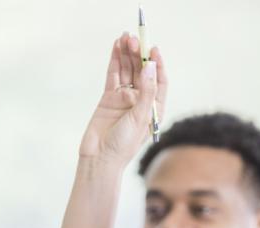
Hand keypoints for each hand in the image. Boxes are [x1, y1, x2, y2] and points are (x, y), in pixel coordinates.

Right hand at [79, 33, 167, 164]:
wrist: (100, 157)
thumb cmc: (124, 144)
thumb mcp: (140, 118)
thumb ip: (146, 92)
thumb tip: (151, 67)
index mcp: (154, 108)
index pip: (159, 82)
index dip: (158, 65)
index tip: (154, 49)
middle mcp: (141, 101)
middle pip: (142, 72)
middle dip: (140, 55)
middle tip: (135, 39)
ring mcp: (124, 98)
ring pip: (127, 71)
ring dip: (127, 54)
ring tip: (125, 37)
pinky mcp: (109, 97)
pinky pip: (114, 75)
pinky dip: (115, 60)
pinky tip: (116, 47)